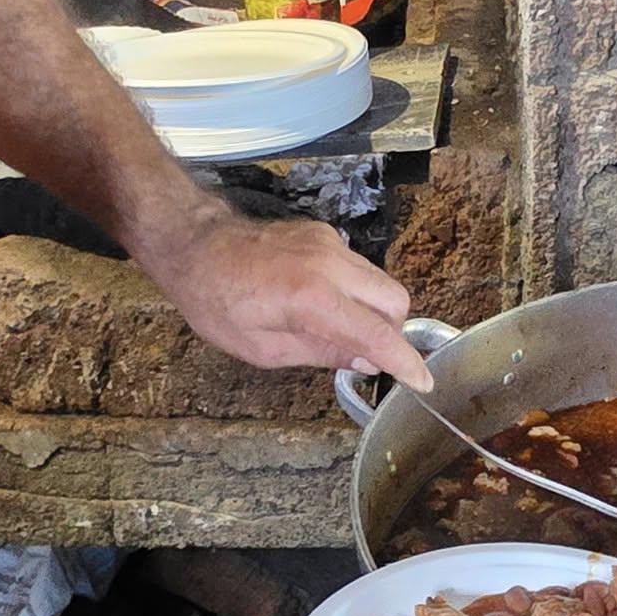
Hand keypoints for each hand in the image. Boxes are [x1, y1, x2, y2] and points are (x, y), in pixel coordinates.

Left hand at [149, 210, 433, 391]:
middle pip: (395, 300)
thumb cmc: (216, 302)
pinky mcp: (324, 233)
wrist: (194, 244)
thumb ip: (322, 353)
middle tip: (364, 352)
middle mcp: (330, 264)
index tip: (422, 382)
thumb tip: (366, 361)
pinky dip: (354, 289)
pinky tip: (321, 301)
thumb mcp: (263, 348)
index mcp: (312, 299)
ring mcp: (329, 243)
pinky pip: (358, 267)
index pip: (377, 334)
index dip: (405, 362)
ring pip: (380, 281)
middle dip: (391, 331)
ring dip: (374, 310)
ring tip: (338, 327)